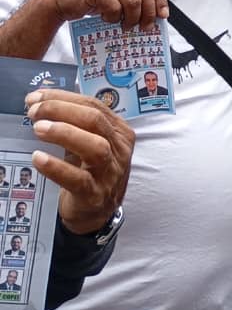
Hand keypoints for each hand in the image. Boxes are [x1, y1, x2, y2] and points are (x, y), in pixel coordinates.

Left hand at [26, 89, 134, 233]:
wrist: (96, 212)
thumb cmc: (90, 171)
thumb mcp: (89, 143)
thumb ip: (74, 124)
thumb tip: (42, 100)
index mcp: (119, 131)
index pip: (94, 105)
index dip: (64, 98)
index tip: (36, 97)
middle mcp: (119, 148)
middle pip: (95, 121)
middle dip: (62, 110)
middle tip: (34, 111)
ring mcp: (110, 172)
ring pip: (94, 146)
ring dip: (65, 133)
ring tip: (38, 128)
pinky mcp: (95, 194)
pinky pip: (78, 179)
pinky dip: (57, 167)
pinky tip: (38, 158)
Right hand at [46, 0, 168, 31]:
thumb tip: (158, 12)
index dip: (160, 1)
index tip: (162, 15)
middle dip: (148, 14)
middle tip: (145, 27)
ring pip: (132, 1)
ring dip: (131, 18)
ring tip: (126, 25)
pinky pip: (114, 7)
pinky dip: (113, 18)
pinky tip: (107, 18)